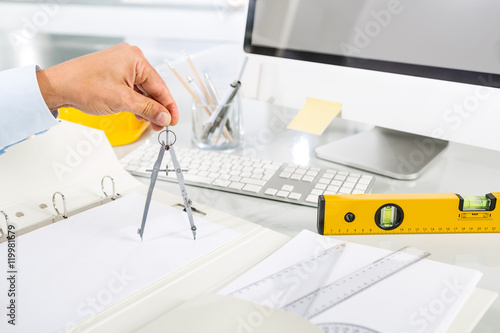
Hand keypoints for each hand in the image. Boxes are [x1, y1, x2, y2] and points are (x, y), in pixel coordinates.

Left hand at [36, 43, 177, 130]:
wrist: (57, 86)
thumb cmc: (83, 86)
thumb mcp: (122, 101)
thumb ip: (148, 109)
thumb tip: (164, 116)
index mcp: (136, 59)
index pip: (160, 86)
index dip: (168, 106)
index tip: (173, 121)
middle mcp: (130, 58)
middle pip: (153, 87)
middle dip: (157, 108)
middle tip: (160, 125)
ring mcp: (121, 64)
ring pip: (142, 89)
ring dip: (146, 106)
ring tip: (149, 122)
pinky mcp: (114, 71)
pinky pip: (132, 87)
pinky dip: (136, 101)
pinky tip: (137, 112)